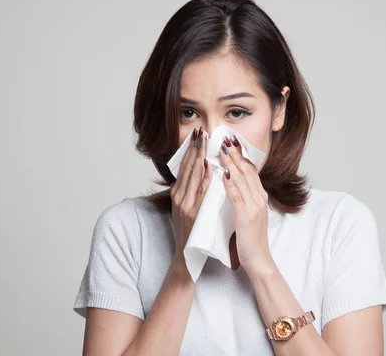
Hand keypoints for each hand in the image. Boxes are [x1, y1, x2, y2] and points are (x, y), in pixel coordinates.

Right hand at [169, 127, 211, 268]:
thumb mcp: (188, 208)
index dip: (191, 149)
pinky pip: (199, 192)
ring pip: (192, 176)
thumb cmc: (191, 232)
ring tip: (204, 141)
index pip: (185, 166)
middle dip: (194, 148)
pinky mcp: (192, 213)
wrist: (187, 256)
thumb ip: (192, 191)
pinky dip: (203, 178)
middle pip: (187, 167)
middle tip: (201, 130)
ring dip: (198, 156)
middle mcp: (178, 197)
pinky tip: (208, 166)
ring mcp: (185, 205)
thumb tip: (202, 172)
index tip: (198, 133)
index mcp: (178, 194)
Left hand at [218, 134, 274, 275]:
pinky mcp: (246, 217)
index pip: (251, 170)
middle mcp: (259, 198)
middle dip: (236, 153)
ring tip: (222, 149)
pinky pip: (237, 197)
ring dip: (231, 163)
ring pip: (242, 180)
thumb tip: (232, 182)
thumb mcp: (249, 213)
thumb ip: (244, 197)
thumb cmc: (250, 238)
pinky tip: (223, 174)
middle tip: (226, 138)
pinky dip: (230, 184)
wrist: (259, 260)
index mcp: (259, 196)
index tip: (232, 142)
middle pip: (247, 170)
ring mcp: (254, 207)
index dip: (241, 155)